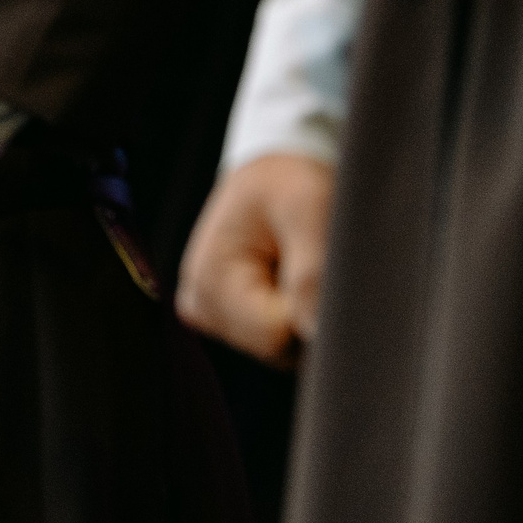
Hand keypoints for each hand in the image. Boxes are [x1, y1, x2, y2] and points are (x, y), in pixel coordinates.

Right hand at [175, 152, 336, 367]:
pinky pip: (280, 343)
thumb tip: (317, 335)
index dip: (312, 307)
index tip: (321, 261)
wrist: (273, 172)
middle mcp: (201, 305)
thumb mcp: (308, 208)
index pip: (276, 336)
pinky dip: (296, 314)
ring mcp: (213, 316)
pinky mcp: (229, 321)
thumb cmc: (290, 181)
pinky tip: (290, 276)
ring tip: (301, 261)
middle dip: (308, 311)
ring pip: (283, 350)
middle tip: (313, 256)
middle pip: (279, 349)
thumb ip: (312, 275)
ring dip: (304, 311)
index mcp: (209, 278)